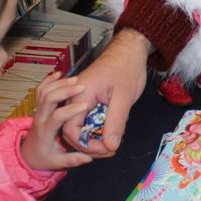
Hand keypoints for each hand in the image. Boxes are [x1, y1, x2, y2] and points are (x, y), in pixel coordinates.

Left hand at [20, 73, 93, 170]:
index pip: (56, 116)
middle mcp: (40, 118)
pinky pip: (41, 90)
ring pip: (44, 91)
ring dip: (59, 83)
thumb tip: (88, 157)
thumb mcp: (57, 163)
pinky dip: (49, 80)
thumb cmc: (43, 158)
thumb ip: (72, 160)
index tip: (85, 105)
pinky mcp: (38, 107)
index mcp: (45, 131)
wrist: (28, 154)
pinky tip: (60, 73)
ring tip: (76, 79)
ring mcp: (38, 111)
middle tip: (81, 85)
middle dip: (65, 90)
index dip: (71, 110)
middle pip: (48, 98)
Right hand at [62, 29, 151, 156]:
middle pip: (74, 131)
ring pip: (82, 127)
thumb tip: (110, 146)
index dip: (86, 144)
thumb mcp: (123, 97)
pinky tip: (113, 132)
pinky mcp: (90, 100)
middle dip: (91, 144)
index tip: (106, 149)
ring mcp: (82, 99)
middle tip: (111, 150)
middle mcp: (76, 98)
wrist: (129, 51)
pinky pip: (89, 120)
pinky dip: (99, 129)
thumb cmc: (126, 68)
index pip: (71, 128)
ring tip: (113, 143)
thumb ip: (116, 123)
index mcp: (80, 94)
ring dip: (96, 138)